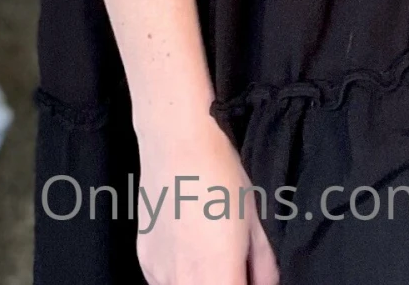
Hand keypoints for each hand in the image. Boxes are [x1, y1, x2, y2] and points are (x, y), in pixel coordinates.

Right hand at [135, 112, 279, 284]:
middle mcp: (182, 281)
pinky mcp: (144, 259)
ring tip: (212, 257)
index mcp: (216, 276)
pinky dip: (180, 276)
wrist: (176, 139)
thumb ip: (264, 268)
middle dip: (224, 284)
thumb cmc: (220, 175)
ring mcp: (158, 273)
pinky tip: (190, 250)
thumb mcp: (256, 222)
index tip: (249, 277)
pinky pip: (163, 282)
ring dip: (201, 284)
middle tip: (235, 268)